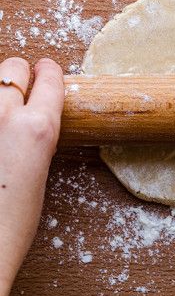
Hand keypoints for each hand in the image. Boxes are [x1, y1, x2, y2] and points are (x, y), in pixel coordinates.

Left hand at [0, 58, 63, 295]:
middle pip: (12, 67)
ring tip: (0, 113)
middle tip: (20, 88)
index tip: (47, 71)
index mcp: (38, 128)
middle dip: (18, 75)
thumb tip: (28, 125)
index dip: (49, 73)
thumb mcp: (37, 176)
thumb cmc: (6, 228)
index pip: (48, 78)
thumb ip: (33, 140)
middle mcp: (2, 116)